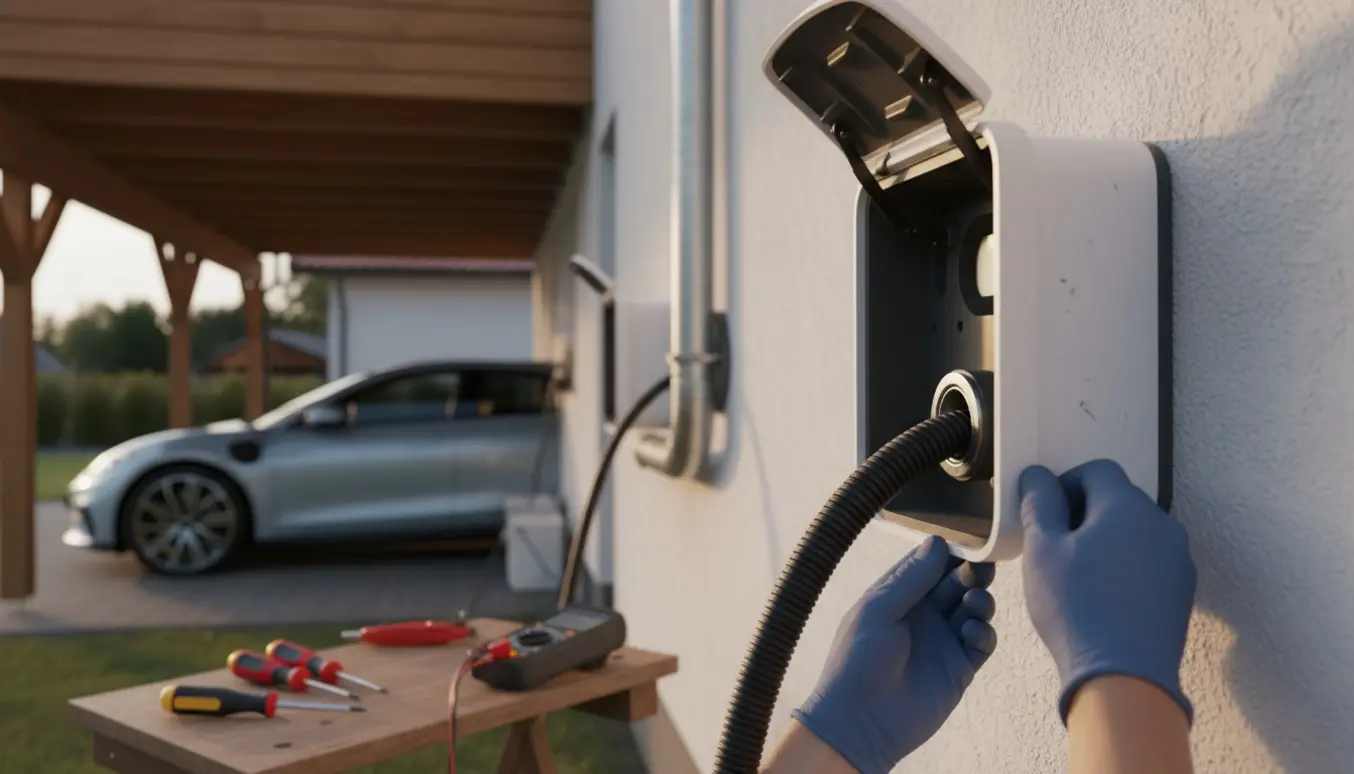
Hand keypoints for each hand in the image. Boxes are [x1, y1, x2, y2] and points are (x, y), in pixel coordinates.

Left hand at [793, 536, 996, 773]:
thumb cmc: (858, 659)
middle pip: (957, 582)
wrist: (861, 721)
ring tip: (974, 601)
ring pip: (974, 608)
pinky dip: (982, 632)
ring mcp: (942, 640)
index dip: (950, 552)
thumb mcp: (879, 609)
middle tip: (983, 567)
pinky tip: (969, 632)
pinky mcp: (959, 667)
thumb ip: (911, 578)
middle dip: (972, 572)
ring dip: (980, 600)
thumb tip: (939, 541)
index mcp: (898, 596)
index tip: (970, 541)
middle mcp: (922, 614)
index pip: (930, 564)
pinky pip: (982, 642)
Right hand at [1019, 460, 1196, 723]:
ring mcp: (1178, 558)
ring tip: (1078, 574)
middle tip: (1056, 545)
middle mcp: (1162, 524)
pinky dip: (1126, 566)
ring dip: (1107, 540)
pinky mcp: (1182, 589)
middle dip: (1085, 513)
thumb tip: (1038, 476)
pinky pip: (1151, 561)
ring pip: (1136, 531)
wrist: (1123, 676)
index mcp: (1127, 506)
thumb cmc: (1078, 609)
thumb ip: (1039, 503)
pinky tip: (1103, 596)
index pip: (1096, 470)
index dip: (1065, 484)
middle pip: (1119, 499)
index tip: (1046, 513)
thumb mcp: (1042, 549)